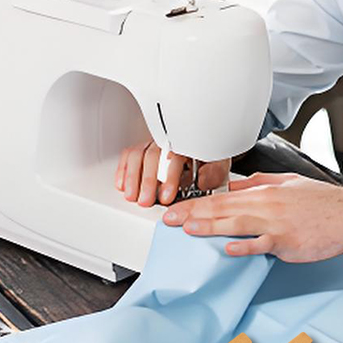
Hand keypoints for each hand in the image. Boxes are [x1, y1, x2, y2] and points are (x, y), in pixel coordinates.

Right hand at [115, 140, 230, 206]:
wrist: (207, 154)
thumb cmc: (211, 161)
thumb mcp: (219, 167)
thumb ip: (213, 174)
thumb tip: (202, 181)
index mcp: (189, 143)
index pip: (176, 156)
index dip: (169, 178)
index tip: (167, 197)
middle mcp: (169, 142)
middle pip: (153, 156)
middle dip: (148, 181)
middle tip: (146, 201)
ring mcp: (155, 144)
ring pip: (138, 155)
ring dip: (133, 177)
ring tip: (132, 196)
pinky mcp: (144, 149)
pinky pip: (129, 155)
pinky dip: (124, 169)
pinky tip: (123, 185)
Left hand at [162, 172, 342, 260]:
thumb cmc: (323, 202)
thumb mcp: (289, 182)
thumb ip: (259, 183)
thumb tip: (234, 187)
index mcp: (266, 191)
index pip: (223, 197)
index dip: (197, 202)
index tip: (176, 208)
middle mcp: (268, 205)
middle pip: (224, 209)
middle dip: (194, 214)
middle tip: (168, 220)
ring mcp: (278, 225)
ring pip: (238, 224)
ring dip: (211, 227)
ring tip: (188, 230)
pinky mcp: (289, 243)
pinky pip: (263, 245)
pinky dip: (246, 247)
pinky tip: (229, 249)